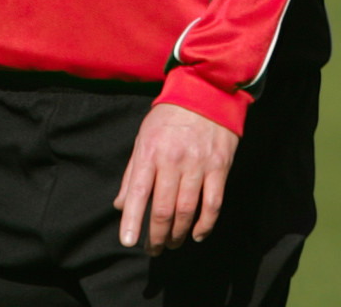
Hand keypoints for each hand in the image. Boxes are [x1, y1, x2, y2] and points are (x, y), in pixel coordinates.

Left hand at [113, 103, 238, 255]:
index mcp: (150, 151)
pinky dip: (205, 225)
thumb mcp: (143, 136)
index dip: (132, 219)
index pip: (137, 191)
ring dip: (178, 234)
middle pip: (163, 209)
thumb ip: (131, 172)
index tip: (128, 241)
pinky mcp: (219, 167)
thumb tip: (120, 205)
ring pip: (186, 211)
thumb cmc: (169, 116)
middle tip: (153, 250)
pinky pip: (212, 204)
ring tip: (171, 243)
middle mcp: (172, 159)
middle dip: (156, 236)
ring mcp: (197, 164)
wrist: (205, 91)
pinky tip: (197, 234)